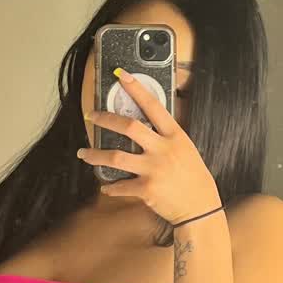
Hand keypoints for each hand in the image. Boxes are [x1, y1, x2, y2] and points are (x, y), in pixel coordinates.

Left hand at [77, 67, 220, 224]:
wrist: (200, 206)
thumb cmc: (193, 176)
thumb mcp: (185, 149)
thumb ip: (166, 137)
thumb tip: (146, 126)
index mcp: (174, 136)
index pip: (153, 106)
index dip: (136, 89)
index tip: (122, 76)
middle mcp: (162, 149)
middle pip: (129, 127)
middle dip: (106, 119)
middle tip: (91, 116)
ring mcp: (153, 169)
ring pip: (115, 157)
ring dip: (95, 155)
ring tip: (83, 153)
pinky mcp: (146, 189)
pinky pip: (120, 186)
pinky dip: (110, 187)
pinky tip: (105, 187)